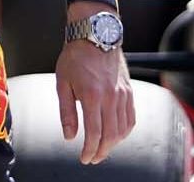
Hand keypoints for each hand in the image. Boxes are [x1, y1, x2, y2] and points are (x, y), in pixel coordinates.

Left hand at [55, 3, 135, 163]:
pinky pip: (131, 118)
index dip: (90, 150)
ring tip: (103, 149)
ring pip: (123, 129)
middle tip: (93, 158)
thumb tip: (69, 136)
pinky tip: (116, 135)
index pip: (94, 134)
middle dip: (102, 152)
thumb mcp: (62, 83)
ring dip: (113, 144)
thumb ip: (67, 112)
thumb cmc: (75, 57)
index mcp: (92, 96)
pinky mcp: (129, 91)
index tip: (84, 158)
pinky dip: (125, 131)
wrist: (95, 35)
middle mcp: (111, 97)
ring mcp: (122, 94)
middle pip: (111, 136)